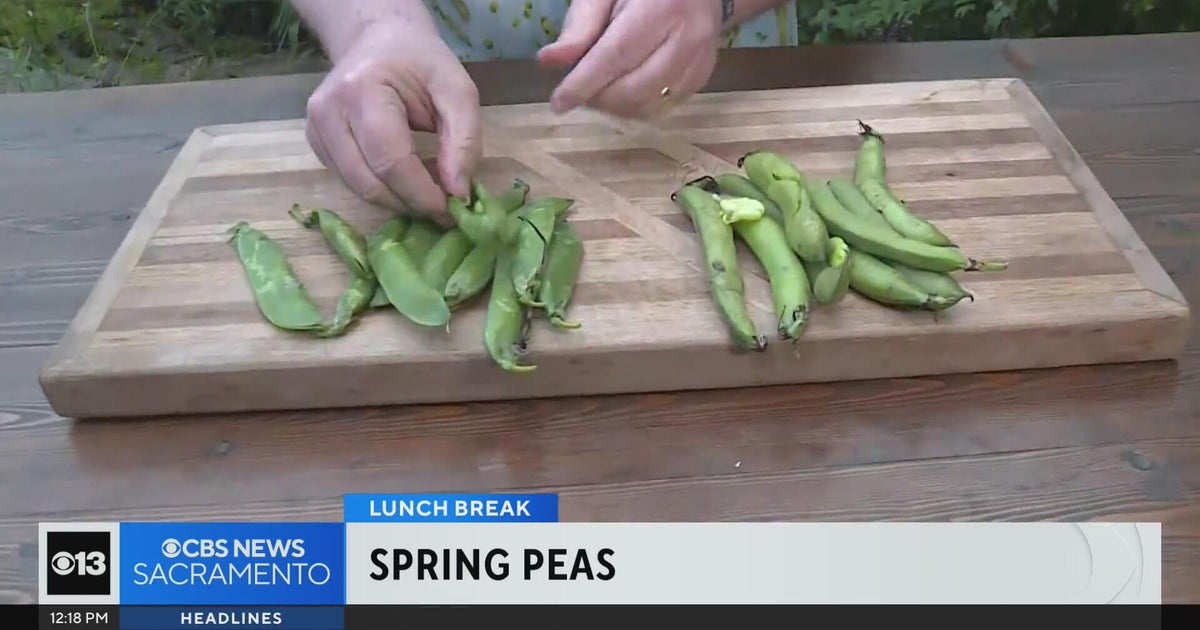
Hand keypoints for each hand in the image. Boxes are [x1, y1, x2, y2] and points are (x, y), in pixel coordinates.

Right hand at [305, 18, 480, 221]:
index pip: (390, 160)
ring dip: (396, 201)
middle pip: (369, 182)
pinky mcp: (315, 142)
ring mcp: (315, 128)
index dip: (422, 193)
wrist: (379, 40)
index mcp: (362, 90)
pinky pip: (349, 182)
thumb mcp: (457, 90)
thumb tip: (458, 193)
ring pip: (357, 189)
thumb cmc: (420, 63)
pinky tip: (404, 180)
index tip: (453, 209)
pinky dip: (381, 190)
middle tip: (443, 209)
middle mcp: (328, 111)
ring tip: (427, 194)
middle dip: (410, 203)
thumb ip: (464, 140)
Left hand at [537, 0, 722, 118]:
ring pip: (651, 104)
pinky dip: (638, 104)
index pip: (617, 55)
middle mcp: (690, 34)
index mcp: (662, 4)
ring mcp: (702, 57)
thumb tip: (548, 61)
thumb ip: (580, 25)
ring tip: (600, 86)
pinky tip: (625, 84)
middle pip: (635, 88)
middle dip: (599, 98)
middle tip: (579, 88)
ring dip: (617, 106)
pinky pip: (665, 105)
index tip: (558, 103)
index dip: (584, 83)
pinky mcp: (705, 73)